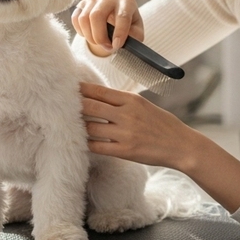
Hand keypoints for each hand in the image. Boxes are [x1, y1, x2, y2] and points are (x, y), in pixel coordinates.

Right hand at [70, 0, 143, 56]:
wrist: (116, 22)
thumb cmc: (128, 28)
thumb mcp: (137, 33)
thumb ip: (133, 37)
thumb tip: (120, 41)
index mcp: (126, 0)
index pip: (122, 16)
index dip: (119, 33)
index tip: (116, 46)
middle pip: (97, 15)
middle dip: (100, 36)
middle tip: (106, 47)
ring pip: (84, 18)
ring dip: (90, 36)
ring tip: (99, 43)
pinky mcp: (82, 4)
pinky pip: (76, 19)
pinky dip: (81, 31)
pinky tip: (90, 35)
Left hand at [81, 81, 239, 212]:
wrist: (181, 145)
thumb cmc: (162, 124)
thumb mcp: (143, 105)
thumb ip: (122, 101)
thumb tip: (98, 96)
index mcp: (131, 100)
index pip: (98, 91)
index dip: (79, 89)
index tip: (66, 87)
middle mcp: (126, 115)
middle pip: (89, 106)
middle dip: (72, 105)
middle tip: (58, 104)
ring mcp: (125, 134)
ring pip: (90, 127)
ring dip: (78, 126)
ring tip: (67, 125)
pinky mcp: (124, 151)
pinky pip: (97, 146)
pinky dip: (87, 144)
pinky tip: (81, 142)